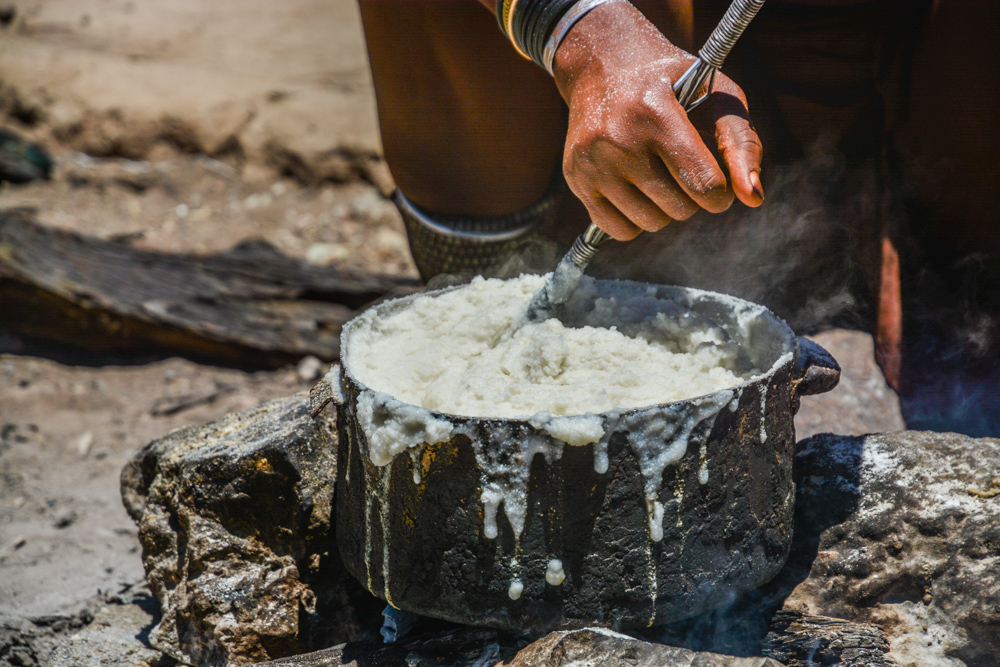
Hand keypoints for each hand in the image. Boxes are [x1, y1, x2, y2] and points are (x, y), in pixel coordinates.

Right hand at [552, 2, 763, 239]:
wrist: (603, 65)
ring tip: (661, 178)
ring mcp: (592, 161)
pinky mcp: (576, 178)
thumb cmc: (673, 84)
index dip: (719, 193)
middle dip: (692, 197)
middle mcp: (618, 139)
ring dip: (665, 210)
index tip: (717, 184)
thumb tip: (753, 198)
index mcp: (656, 113)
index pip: (702, 183)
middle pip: (678, 208)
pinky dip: (636, 221)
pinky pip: (619, 230)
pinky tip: (637, 193)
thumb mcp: (715, 96)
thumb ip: (741, 143)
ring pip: (651, 223)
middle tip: (684, 170)